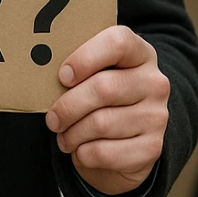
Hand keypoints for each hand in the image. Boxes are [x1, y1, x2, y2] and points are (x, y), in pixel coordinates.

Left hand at [45, 25, 168, 195]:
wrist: (130, 140)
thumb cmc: (103, 99)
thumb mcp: (95, 74)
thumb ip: (78, 66)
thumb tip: (40, 70)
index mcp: (140, 53)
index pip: (117, 42)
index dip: (85, 58)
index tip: (63, 76)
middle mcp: (155, 82)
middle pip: (104, 88)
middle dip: (68, 106)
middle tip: (52, 118)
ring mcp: (157, 116)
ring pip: (100, 124)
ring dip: (72, 134)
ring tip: (64, 135)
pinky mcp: (152, 148)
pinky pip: (105, 152)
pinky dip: (83, 154)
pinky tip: (80, 150)